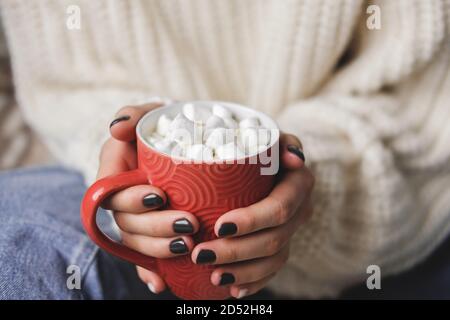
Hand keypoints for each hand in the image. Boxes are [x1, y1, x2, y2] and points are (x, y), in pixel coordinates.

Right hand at [97, 102, 199, 293]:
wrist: (189, 143)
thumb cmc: (167, 126)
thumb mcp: (152, 112)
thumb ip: (134, 113)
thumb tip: (117, 128)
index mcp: (116, 172)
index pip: (113, 192)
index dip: (132, 199)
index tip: (160, 196)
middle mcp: (123, 198)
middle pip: (128, 222)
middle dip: (155, 227)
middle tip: (189, 224)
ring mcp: (137, 218)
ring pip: (137, 242)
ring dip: (159, 250)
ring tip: (188, 247)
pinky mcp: (153, 232)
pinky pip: (144, 258)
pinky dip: (150, 272)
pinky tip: (162, 283)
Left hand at [191, 134, 313, 298]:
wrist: (271, 164)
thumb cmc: (262, 146)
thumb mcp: (271, 134)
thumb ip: (280, 140)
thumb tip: (294, 157)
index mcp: (299, 184)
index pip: (280, 208)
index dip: (252, 221)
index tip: (220, 227)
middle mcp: (300, 211)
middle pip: (273, 240)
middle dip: (237, 251)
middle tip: (201, 254)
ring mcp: (291, 232)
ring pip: (273, 261)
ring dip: (242, 272)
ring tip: (212, 275)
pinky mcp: (281, 247)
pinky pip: (272, 272)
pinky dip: (253, 282)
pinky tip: (232, 289)